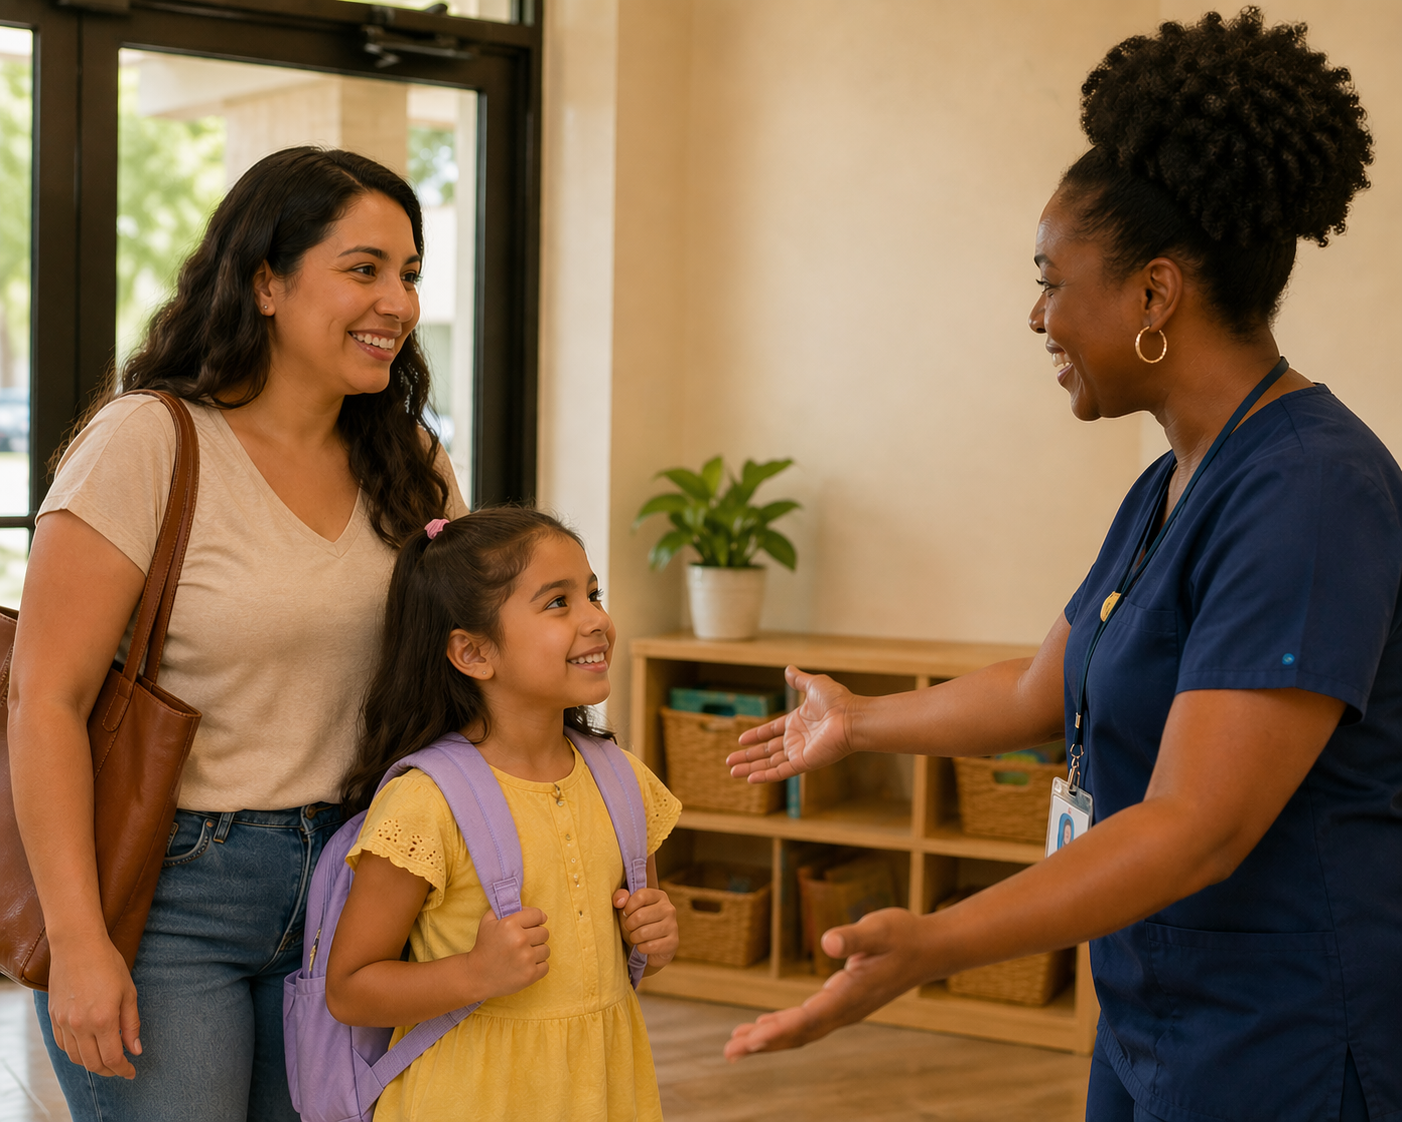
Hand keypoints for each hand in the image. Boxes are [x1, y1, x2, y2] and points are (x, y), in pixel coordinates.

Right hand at [47, 933, 140, 1078]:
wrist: (78, 946)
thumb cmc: (108, 965)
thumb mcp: (128, 992)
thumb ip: (131, 1024)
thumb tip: (135, 1050)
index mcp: (103, 1020)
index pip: (112, 1058)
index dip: (123, 1070)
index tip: (131, 1072)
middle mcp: (80, 1026)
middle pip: (93, 1063)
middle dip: (109, 1070)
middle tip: (121, 1069)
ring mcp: (64, 1023)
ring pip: (76, 1057)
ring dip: (91, 1064)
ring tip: (106, 1060)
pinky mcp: (53, 1017)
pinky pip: (63, 1045)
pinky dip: (76, 1052)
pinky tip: (87, 1048)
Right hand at [462, 907, 549, 998]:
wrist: (477, 976)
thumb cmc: (484, 947)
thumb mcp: (488, 921)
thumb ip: (506, 909)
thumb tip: (527, 909)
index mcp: (510, 924)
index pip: (538, 915)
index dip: (536, 919)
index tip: (533, 924)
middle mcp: (520, 940)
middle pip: (544, 933)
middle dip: (536, 936)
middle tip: (524, 942)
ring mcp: (526, 958)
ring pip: (546, 949)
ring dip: (537, 952)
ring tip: (524, 955)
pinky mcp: (530, 975)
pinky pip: (545, 966)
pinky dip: (537, 966)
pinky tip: (525, 966)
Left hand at [613, 887, 678, 970]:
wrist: (651, 947)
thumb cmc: (637, 924)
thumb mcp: (627, 908)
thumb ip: (620, 897)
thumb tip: (619, 902)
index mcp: (659, 896)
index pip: (641, 896)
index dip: (628, 907)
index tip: (626, 913)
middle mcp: (669, 909)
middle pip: (639, 916)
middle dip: (629, 925)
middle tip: (630, 928)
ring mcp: (673, 925)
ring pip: (644, 933)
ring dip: (634, 938)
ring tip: (635, 937)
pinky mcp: (673, 942)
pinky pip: (650, 946)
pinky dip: (641, 948)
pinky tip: (643, 946)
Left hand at [723, 908, 928, 1060]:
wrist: (929, 949)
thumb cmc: (904, 935)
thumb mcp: (879, 929)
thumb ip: (854, 937)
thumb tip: (828, 942)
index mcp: (851, 996)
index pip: (810, 1018)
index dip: (780, 1029)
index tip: (752, 1040)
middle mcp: (846, 1011)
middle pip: (799, 1034)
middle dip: (763, 1044)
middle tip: (730, 1052)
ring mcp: (844, 1011)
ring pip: (800, 1032)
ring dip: (767, 1040)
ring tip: (735, 1046)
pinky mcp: (842, 1004)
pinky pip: (806, 1023)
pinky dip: (782, 1028)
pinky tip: (761, 1027)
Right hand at [727, 666, 859, 782]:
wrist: (852, 717)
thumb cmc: (838, 701)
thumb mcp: (814, 685)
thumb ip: (799, 680)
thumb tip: (788, 669)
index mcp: (798, 722)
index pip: (771, 732)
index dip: (756, 736)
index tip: (741, 740)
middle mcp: (797, 739)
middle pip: (766, 751)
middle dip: (748, 756)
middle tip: (729, 761)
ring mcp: (799, 752)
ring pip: (770, 764)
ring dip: (750, 768)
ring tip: (732, 772)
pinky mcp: (804, 763)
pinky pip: (781, 771)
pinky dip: (765, 776)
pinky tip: (750, 778)